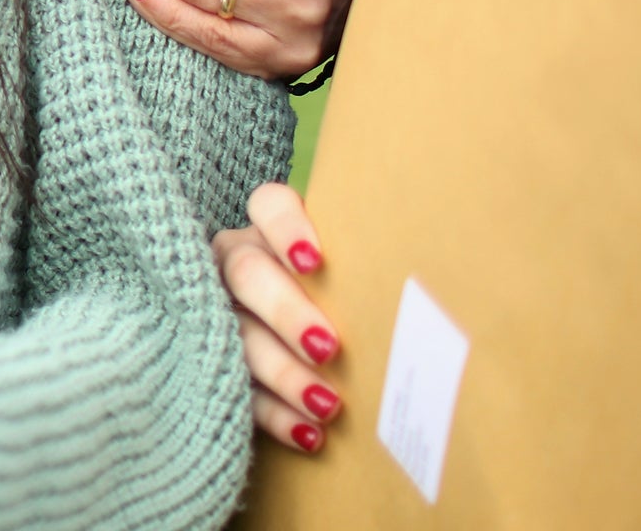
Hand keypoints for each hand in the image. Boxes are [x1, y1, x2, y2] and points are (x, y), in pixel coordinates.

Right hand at [215, 182, 339, 453]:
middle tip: (328, 348)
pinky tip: (307, 434)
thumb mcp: (344, 278)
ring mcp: (216, 308)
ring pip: (237, 332)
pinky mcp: (210, 358)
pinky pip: (235, 384)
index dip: (287, 229)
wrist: (298, 344)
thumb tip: (430, 300)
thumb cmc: (336, 302)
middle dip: (286, 312)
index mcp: (267, 231)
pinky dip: (273, 413)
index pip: (269, 206)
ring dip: (283, 371)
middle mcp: (234, 262)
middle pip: (247, 273)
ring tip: (327, 405)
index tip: (315, 262)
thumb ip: (362, 273)